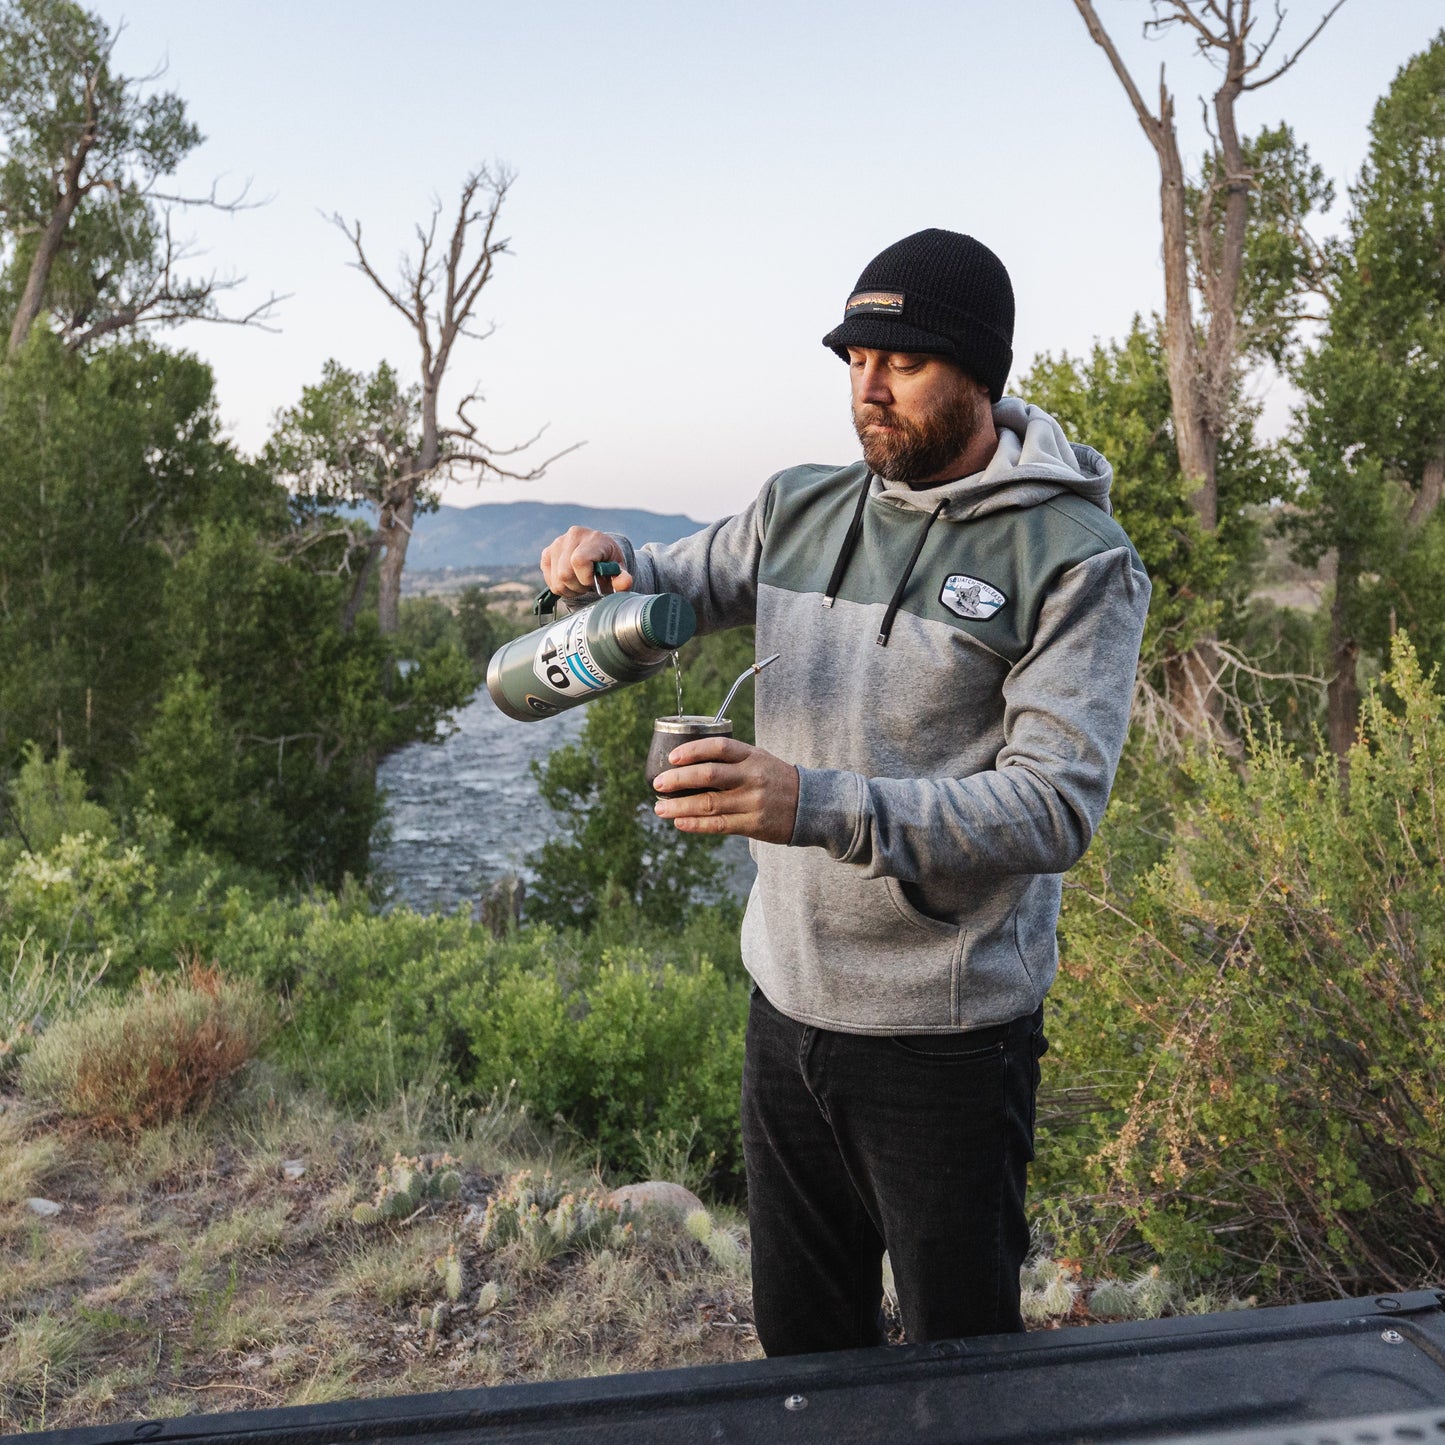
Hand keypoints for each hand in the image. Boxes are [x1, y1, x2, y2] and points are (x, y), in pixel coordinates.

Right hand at [540, 526, 633, 596]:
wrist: (598, 553)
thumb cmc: (609, 563)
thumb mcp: (619, 570)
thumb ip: (623, 579)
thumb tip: (625, 583)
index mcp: (593, 538)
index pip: (579, 561)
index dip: (586, 578)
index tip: (595, 582)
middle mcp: (572, 536)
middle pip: (565, 573)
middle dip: (579, 586)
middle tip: (589, 584)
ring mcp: (557, 544)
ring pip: (556, 579)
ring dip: (570, 589)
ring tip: (581, 583)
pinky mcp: (547, 553)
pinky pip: (549, 580)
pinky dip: (560, 587)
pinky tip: (571, 581)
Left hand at [653, 737, 798, 844]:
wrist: (812, 805)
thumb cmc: (777, 780)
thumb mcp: (760, 760)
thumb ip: (732, 760)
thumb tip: (689, 764)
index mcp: (753, 756)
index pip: (719, 748)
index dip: (692, 750)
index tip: (671, 757)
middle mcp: (753, 777)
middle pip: (709, 776)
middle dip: (678, 780)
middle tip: (657, 783)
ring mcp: (754, 801)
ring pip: (709, 803)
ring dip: (679, 807)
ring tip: (660, 808)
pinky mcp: (754, 824)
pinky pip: (719, 825)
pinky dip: (696, 824)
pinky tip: (680, 822)